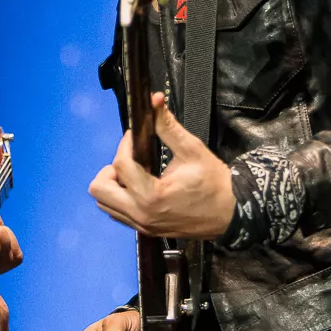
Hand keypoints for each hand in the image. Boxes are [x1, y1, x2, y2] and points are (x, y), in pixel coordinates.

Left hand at [89, 92, 234, 238]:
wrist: (231, 213)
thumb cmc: (214, 183)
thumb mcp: (192, 150)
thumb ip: (168, 125)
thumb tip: (154, 100)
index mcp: (152, 195)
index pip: (120, 165)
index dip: (125, 144)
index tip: (135, 136)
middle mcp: (142, 213)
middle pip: (99, 191)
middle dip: (110, 169)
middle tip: (130, 160)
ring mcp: (142, 225)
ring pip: (105, 204)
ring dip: (114, 185)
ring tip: (135, 173)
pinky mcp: (145, 230)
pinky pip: (118, 213)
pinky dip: (121, 198)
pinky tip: (140, 186)